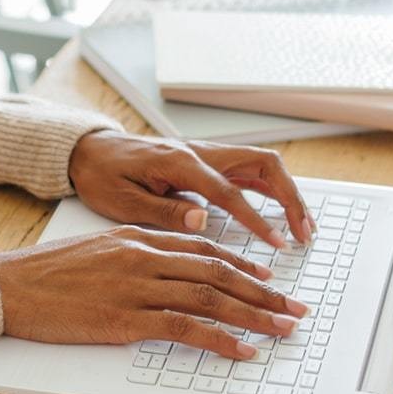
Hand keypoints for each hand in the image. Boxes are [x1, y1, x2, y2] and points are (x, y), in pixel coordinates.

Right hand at [0, 226, 308, 358]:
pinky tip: (242, 349)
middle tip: (294, 308)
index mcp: (139, 236)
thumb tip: (166, 269)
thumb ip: (135, 254)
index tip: (269, 280)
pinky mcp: (127, 318)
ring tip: (282, 329)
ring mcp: (137, 286)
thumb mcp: (97, 249)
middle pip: (219, 271)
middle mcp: (145, 256)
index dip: (244, 264)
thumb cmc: (46, 273)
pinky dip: (220, 339)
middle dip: (264, 291)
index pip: (205, 247)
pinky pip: (186, 327)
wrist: (11, 285)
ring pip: (211, 297)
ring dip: (254, 315)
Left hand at [67, 130, 315, 248]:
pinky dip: (269, 191)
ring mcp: (204, 155)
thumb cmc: (100, 175)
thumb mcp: (121, 200)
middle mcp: (199, 153)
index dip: (256, 218)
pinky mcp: (203, 163)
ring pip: (260, 166)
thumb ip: (163, 211)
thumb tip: (202, 222)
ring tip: (302, 226)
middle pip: (262, 165)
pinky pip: (246, 173)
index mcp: (180, 162)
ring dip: (285, 193)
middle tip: (304, 232)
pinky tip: (279, 213)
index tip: (277, 243)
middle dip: (290, 197)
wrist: (88, 151)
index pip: (230, 191)